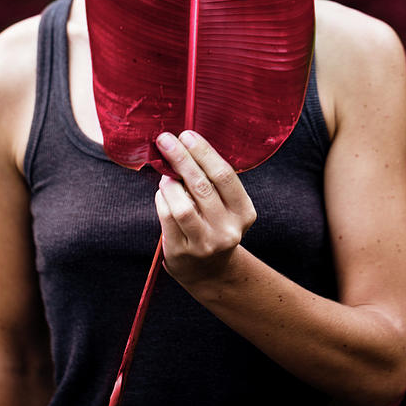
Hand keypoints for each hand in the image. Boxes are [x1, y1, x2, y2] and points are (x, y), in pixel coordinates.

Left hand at [154, 130, 256, 288]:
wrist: (209, 271)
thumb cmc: (213, 224)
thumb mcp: (224, 205)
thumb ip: (211, 180)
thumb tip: (184, 145)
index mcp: (244, 212)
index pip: (224, 175)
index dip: (204, 152)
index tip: (187, 135)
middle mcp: (228, 230)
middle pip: (202, 186)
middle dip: (181, 158)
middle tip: (166, 140)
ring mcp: (205, 244)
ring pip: (183, 205)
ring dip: (170, 183)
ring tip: (166, 173)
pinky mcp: (182, 252)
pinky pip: (168, 218)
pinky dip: (162, 199)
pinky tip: (163, 192)